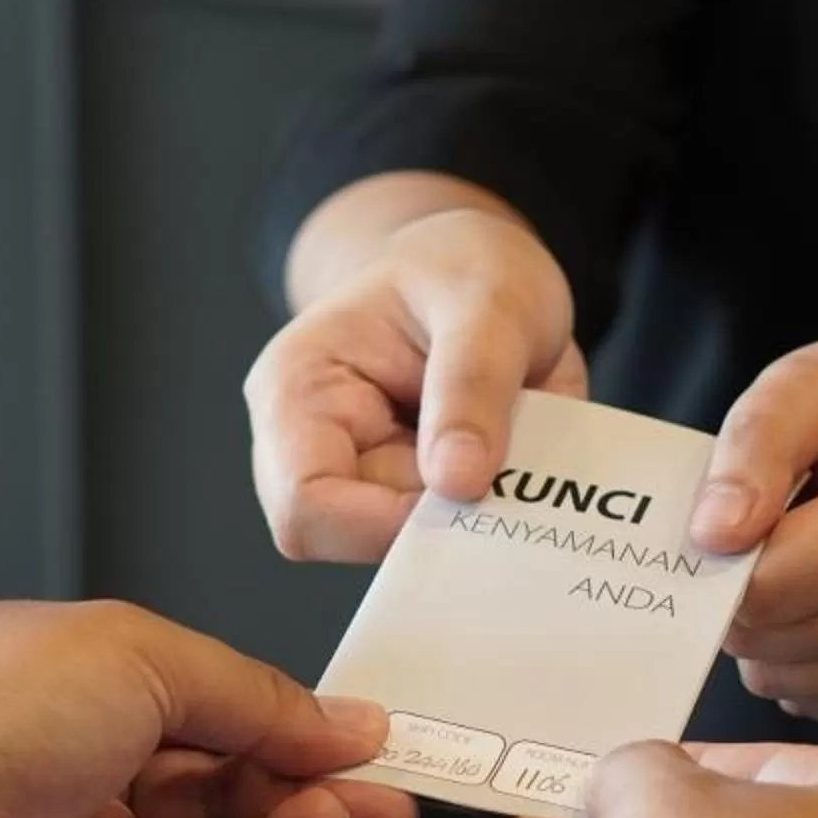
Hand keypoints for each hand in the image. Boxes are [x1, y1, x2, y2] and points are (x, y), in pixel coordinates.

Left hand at [0, 601, 415, 817]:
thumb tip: (340, 721)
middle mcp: (89, 794)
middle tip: (385, 798)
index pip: (220, 721)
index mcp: (83, 703)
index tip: (372, 741)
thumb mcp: (128, 657)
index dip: (296, 730)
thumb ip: (248, 695)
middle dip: (313, 795)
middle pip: (234, 801)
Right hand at [245, 207, 584, 561]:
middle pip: (356, 540)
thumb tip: (457, 483)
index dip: (387, 523)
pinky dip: (496, 513)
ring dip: (478, 513)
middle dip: (443, 515)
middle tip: (508, 459)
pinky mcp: (405, 499)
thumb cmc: (466, 267)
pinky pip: (451, 541)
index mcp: (297, 392)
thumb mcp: (489, 302)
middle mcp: (309, 447)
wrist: (477, 270)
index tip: (470, 488)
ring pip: (413, 550)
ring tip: (516, 442)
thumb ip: (473, 384)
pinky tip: (519, 462)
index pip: (307, 506)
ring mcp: (358, 479)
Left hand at [688, 331, 817, 723]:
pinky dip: (810, 661)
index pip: (773, 586)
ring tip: (807, 562)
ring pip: (797, 682)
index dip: (723, 561)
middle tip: (765, 537)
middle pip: (780, 641)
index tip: (729, 522)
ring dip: (773, 634)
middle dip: (743, 595)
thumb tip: (709, 536)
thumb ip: (758, 443)